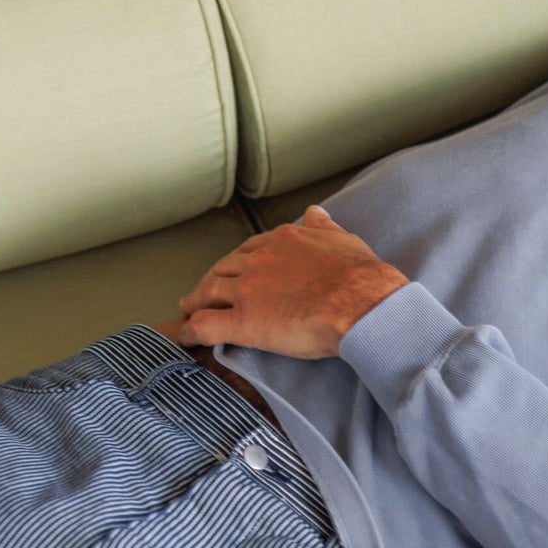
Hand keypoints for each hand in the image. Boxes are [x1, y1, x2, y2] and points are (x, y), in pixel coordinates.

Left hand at [172, 207, 407, 359]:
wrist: (362, 303)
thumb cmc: (360, 275)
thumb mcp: (343, 239)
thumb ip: (324, 227)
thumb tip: (316, 211)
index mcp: (282, 240)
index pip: (249, 249)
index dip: (238, 262)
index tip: (234, 270)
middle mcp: (259, 260)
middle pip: (223, 267)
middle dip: (210, 279)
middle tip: (203, 290)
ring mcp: (247, 290)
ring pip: (208, 291)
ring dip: (195, 300)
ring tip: (188, 309)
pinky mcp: (244, 321)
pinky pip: (206, 324)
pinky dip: (191, 329)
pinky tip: (186, 335)